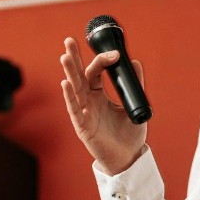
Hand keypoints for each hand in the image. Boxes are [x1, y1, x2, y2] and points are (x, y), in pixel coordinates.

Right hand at [60, 36, 147, 174]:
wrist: (128, 158)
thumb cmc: (128, 135)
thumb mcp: (132, 106)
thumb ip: (134, 85)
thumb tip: (135, 63)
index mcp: (99, 96)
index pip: (95, 73)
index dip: (103, 60)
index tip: (115, 52)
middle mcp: (89, 102)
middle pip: (79, 76)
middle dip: (74, 58)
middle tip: (69, 40)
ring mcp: (84, 113)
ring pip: (75, 89)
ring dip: (70, 72)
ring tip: (65, 56)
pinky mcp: (83, 127)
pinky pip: (74, 110)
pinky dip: (70, 96)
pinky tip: (66, 83)